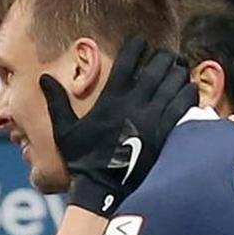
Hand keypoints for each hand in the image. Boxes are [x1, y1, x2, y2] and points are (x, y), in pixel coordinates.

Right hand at [41, 36, 197, 215]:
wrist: (105, 190)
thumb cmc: (83, 161)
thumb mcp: (65, 131)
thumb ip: (57, 102)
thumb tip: (44, 77)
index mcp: (112, 97)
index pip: (129, 57)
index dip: (137, 44)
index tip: (140, 43)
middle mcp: (135, 103)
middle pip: (158, 64)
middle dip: (163, 57)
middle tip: (165, 58)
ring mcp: (153, 117)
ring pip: (175, 81)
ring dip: (178, 72)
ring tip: (177, 71)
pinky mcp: (167, 132)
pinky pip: (185, 103)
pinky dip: (189, 92)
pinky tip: (187, 90)